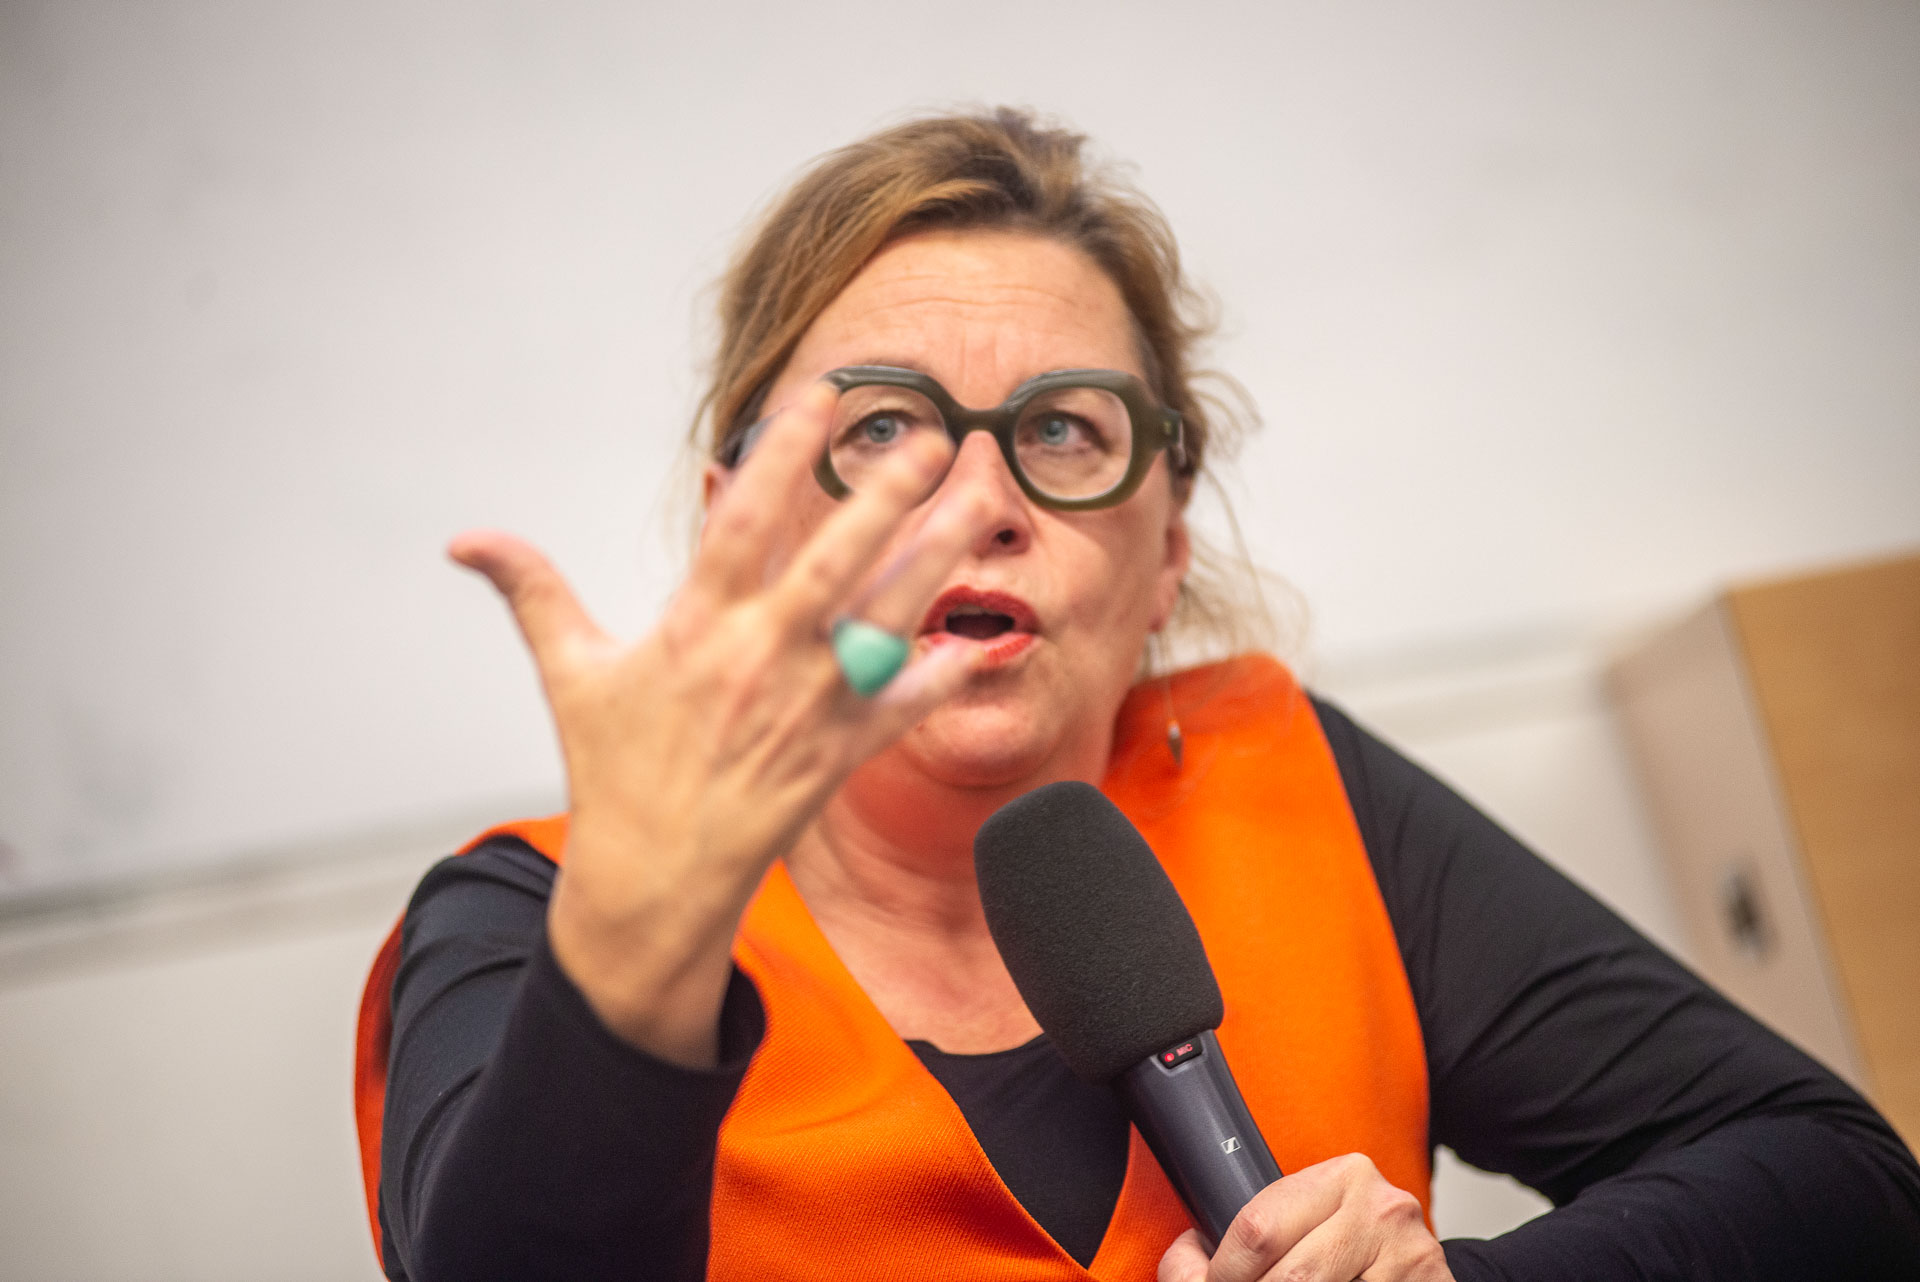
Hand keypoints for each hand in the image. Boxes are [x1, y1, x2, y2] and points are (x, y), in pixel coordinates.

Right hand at [449, 382, 989, 1066]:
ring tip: (979, 501)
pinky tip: (983, 637)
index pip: (743, 520)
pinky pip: (901, 707)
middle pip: (832, 562)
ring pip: (884, 619)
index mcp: (696, 627)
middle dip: (885, 496)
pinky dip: (943, 676)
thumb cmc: (615, 771)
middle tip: (933, 438)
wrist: (653, 878)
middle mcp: (758, 659)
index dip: (781, 454)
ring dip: (936, 558)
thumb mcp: (571, 674)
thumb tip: (466, 540)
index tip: (822, 399)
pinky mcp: (838, 754)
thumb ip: (532, 592)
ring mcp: (805, 707)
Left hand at [1158, 1154, 1451, 1281]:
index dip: (1222, 1272)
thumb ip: (1248, 1236)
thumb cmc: (1350, 1253)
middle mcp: (1382, 1209)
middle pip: (1289, 1278)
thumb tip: (1184, 1263)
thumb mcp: (1302, 1226)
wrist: (1414, 1274)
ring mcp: (1411, 1256)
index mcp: (1342, 1176)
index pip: (1258, 1228)